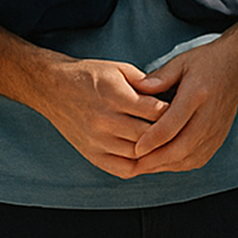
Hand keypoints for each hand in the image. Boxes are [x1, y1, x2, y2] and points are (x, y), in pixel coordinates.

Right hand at [27, 57, 170, 178]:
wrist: (53, 89)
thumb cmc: (90, 75)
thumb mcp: (119, 68)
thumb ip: (145, 82)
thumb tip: (169, 93)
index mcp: (114, 95)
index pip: (155, 111)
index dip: (174, 111)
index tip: (183, 109)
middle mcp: (104, 120)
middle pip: (149, 135)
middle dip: (169, 133)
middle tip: (183, 130)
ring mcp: (96, 141)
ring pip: (138, 154)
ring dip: (156, 151)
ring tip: (171, 144)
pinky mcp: (91, 154)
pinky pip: (122, 168)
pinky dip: (140, 166)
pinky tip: (150, 157)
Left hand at [128, 40, 237, 172]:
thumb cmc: (207, 62)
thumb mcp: (181, 62)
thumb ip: (159, 77)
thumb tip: (137, 88)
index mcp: (197, 94)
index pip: (171, 125)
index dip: (151, 140)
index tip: (134, 149)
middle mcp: (209, 117)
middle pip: (179, 148)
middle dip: (155, 160)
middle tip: (133, 164)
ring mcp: (216, 130)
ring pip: (188, 158)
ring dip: (164, 165)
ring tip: (143, 166)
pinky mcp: (218, 138)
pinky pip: (196, 160)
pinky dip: (178, 165)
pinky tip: (163, 163)